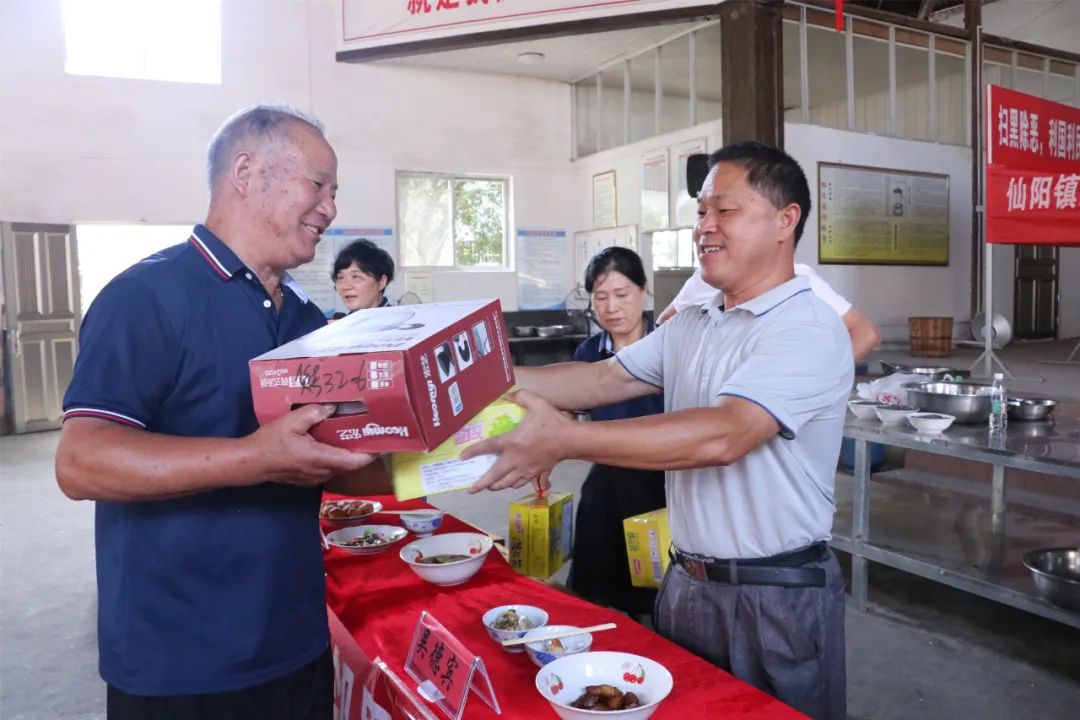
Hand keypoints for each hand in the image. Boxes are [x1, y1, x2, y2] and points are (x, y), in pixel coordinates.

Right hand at [246, 404, 376, 486]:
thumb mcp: (292, 422)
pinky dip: (335, 458)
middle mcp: (321, 472)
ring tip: (353, 435)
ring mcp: (314, 478)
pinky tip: (332, 443)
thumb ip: (314, 413)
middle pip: (349, 464)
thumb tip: (332, 406)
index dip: (371, 454)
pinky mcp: (307, 479)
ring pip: (339, 467)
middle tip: (369, 433)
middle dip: (361, 451)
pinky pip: (328, 469)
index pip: (355, 461)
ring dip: (348, 455)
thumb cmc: (270, 443)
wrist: (251, 463)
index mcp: (321, 458)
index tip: (382, 442)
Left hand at [461, 390, 572, 492]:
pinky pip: (519, 483)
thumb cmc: (553, 423)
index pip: (488, 447)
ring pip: (506, 483)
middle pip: (494, 476)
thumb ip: (521, 396)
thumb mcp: (537, 403)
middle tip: (471, 489)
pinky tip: (509, 483)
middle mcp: (515, 459)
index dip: (473, 452)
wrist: (570, 440)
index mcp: (512, 442)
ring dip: (495, 486)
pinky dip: (511, 485)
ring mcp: (525, 469)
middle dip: (481, 484)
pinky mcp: (534, 473)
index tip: (463, 457)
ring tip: (488, 487)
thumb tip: (508, 393)